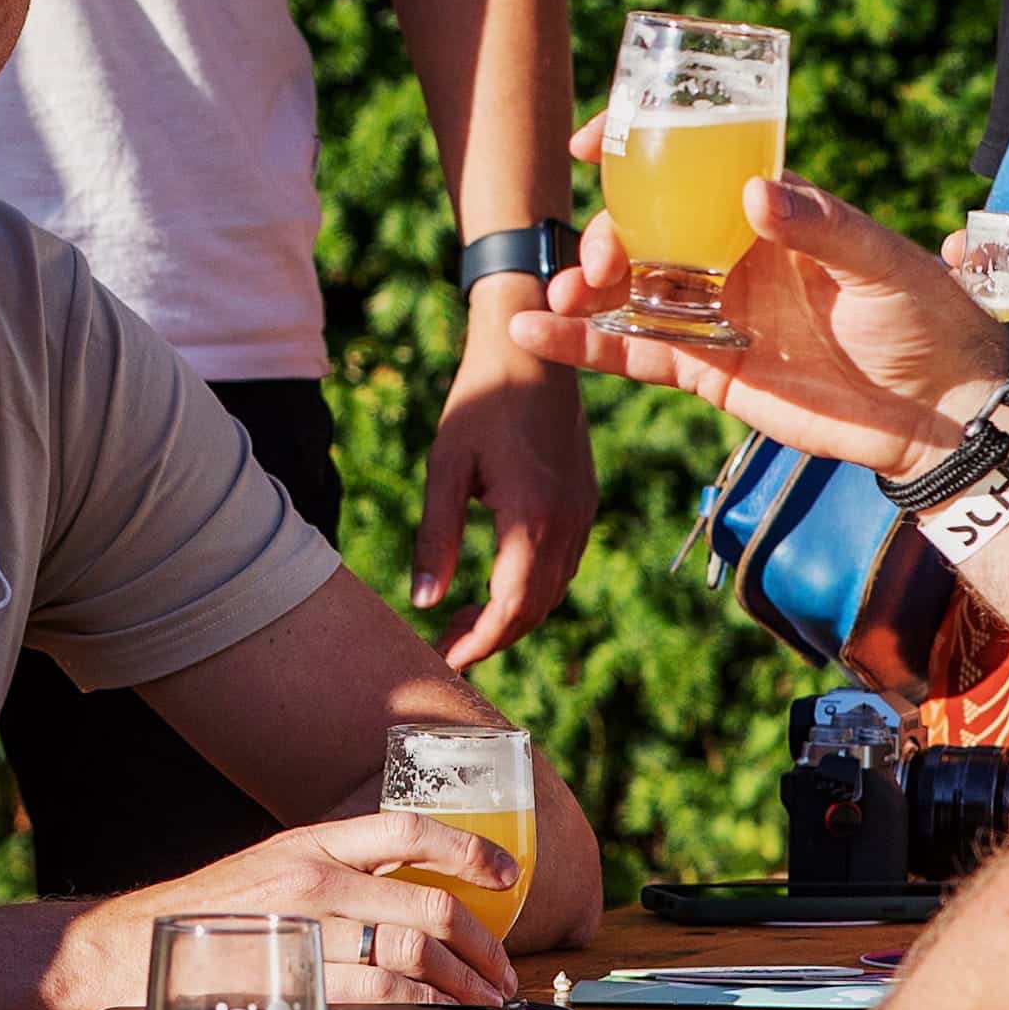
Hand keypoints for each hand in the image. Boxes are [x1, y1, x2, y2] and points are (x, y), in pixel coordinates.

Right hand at [57, 815, 522, 1009]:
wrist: (134, 950)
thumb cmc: (212, 917)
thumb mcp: (275, 869)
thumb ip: (337, 875)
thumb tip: (413, 897)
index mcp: (311, 843)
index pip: (407, 829)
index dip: (469, 850)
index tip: (508, 876)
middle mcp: (312, 879)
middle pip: (427, 904)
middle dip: (481, 944)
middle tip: (501, 972)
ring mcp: (305, 934)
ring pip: (412, 954)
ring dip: (462, 984)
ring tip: (481, 1002)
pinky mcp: (296, 985)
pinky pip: (380, 999)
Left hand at [413, 333, 594, 668]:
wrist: (533, 350)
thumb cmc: (481, 401)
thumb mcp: (445, 467)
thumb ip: (437, 537)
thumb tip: (424, 601)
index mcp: (533, 518)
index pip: (511, 608)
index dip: (478, 643)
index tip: (445, 659)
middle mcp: (567, 523)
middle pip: (535, 609)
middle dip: (491, 637)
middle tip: (445, 647)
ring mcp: (582, 513)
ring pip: (554, 591)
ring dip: (512, 617)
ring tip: (463, 623)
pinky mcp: (584, 501)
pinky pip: (563, 565)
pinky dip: (532, 589)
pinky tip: (497, 584)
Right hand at [510, 171, 1008, 474]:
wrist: (940, 415)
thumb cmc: (927, 320)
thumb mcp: (885, 265)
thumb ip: (823, 229)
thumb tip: (756, 191)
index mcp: (773, 212)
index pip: (694, 164)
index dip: (637, 146)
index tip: (589, 142)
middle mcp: (733, 254)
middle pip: (647, 228)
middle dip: (608, 233)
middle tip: (599, 259)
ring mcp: (714, 311)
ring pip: (629, 290)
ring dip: (583, 285)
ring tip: (556, 294)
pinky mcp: (705, 369)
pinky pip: (633, 352)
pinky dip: (583, 346)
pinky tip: (537, 334)